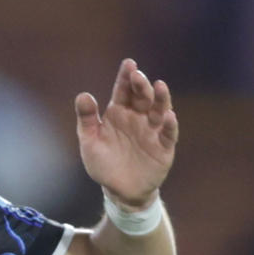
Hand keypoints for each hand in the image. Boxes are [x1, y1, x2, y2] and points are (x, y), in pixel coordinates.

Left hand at [74, 59, 177, 208]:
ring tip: (160, 86)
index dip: (125, 77)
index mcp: (118, 113)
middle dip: (141, 85)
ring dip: (161, 99)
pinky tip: (169, 116)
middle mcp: (137, 118)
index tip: (128, 63)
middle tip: (137, 75)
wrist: (118, 191)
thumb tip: (83, 95)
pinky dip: (170, 125)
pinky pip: (168, 134)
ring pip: (159, 111)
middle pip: (142, 97)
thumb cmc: (103, 163)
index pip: (123, 91)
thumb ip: (86, 119)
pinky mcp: (163, 148)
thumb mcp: (90, 141)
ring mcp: (152, 131)